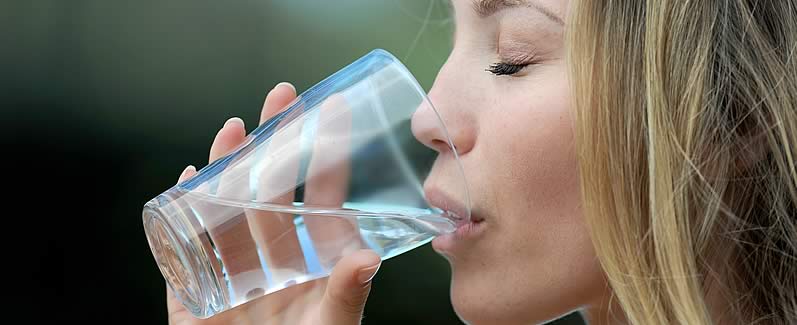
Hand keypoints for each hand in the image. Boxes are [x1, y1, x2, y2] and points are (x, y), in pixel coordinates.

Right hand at [166, 82, 380, 324]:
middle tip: (283, 97)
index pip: (321, 199)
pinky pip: (188, 247)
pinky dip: (183, 215)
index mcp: (313, 264)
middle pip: (272, 191)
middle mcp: (275, 260)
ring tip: (232, 130)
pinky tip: (185, 184)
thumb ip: (347, 294)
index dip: (326, 156)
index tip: (334, 112)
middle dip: (275, 145)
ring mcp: (234, 272)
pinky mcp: (196, 291)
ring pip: (229, 209)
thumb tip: (365, 256)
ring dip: (227, 169)